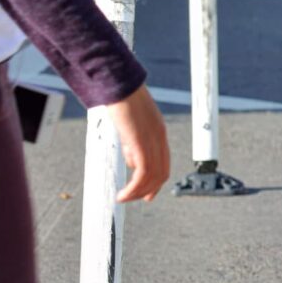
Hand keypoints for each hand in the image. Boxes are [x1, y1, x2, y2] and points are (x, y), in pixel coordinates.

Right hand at [107, 88, 169, 202]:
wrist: (118, 83)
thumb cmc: (120, 99)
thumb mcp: (130, 124)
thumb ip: (133, 142)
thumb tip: (133, 161)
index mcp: (158, 132)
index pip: (163, 162)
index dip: (156, 180)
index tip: (146, 193)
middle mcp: (159, 138)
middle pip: (161, 173)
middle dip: (148, 189)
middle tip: (132, 199)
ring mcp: (153, 140)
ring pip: (152, 176)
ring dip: (137, 192)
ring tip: (122, 198)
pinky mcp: (141, 142)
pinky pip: (143, 173)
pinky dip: (134, 188)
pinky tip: (122, 194)